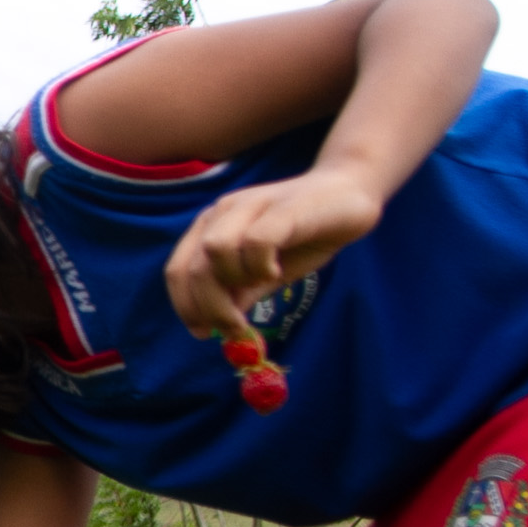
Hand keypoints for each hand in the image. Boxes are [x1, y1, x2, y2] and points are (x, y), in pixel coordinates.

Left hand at [163, 166, 381, 341]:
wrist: (349, 194)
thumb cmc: (303, 235)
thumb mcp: (266, 273)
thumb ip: (241, 293)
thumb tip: (220, 325)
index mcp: (211, 228)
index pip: (177, 270)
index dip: (185, 306)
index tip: (202, 333)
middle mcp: (222, 213)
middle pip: (193, 268)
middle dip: (209, 306)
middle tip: (235, 327)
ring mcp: (250, 206)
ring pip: (215, 250)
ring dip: (234, 280)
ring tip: (264, 282)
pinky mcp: (281, 208)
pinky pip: (255, 241)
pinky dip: (261, 265)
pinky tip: (277, 271)